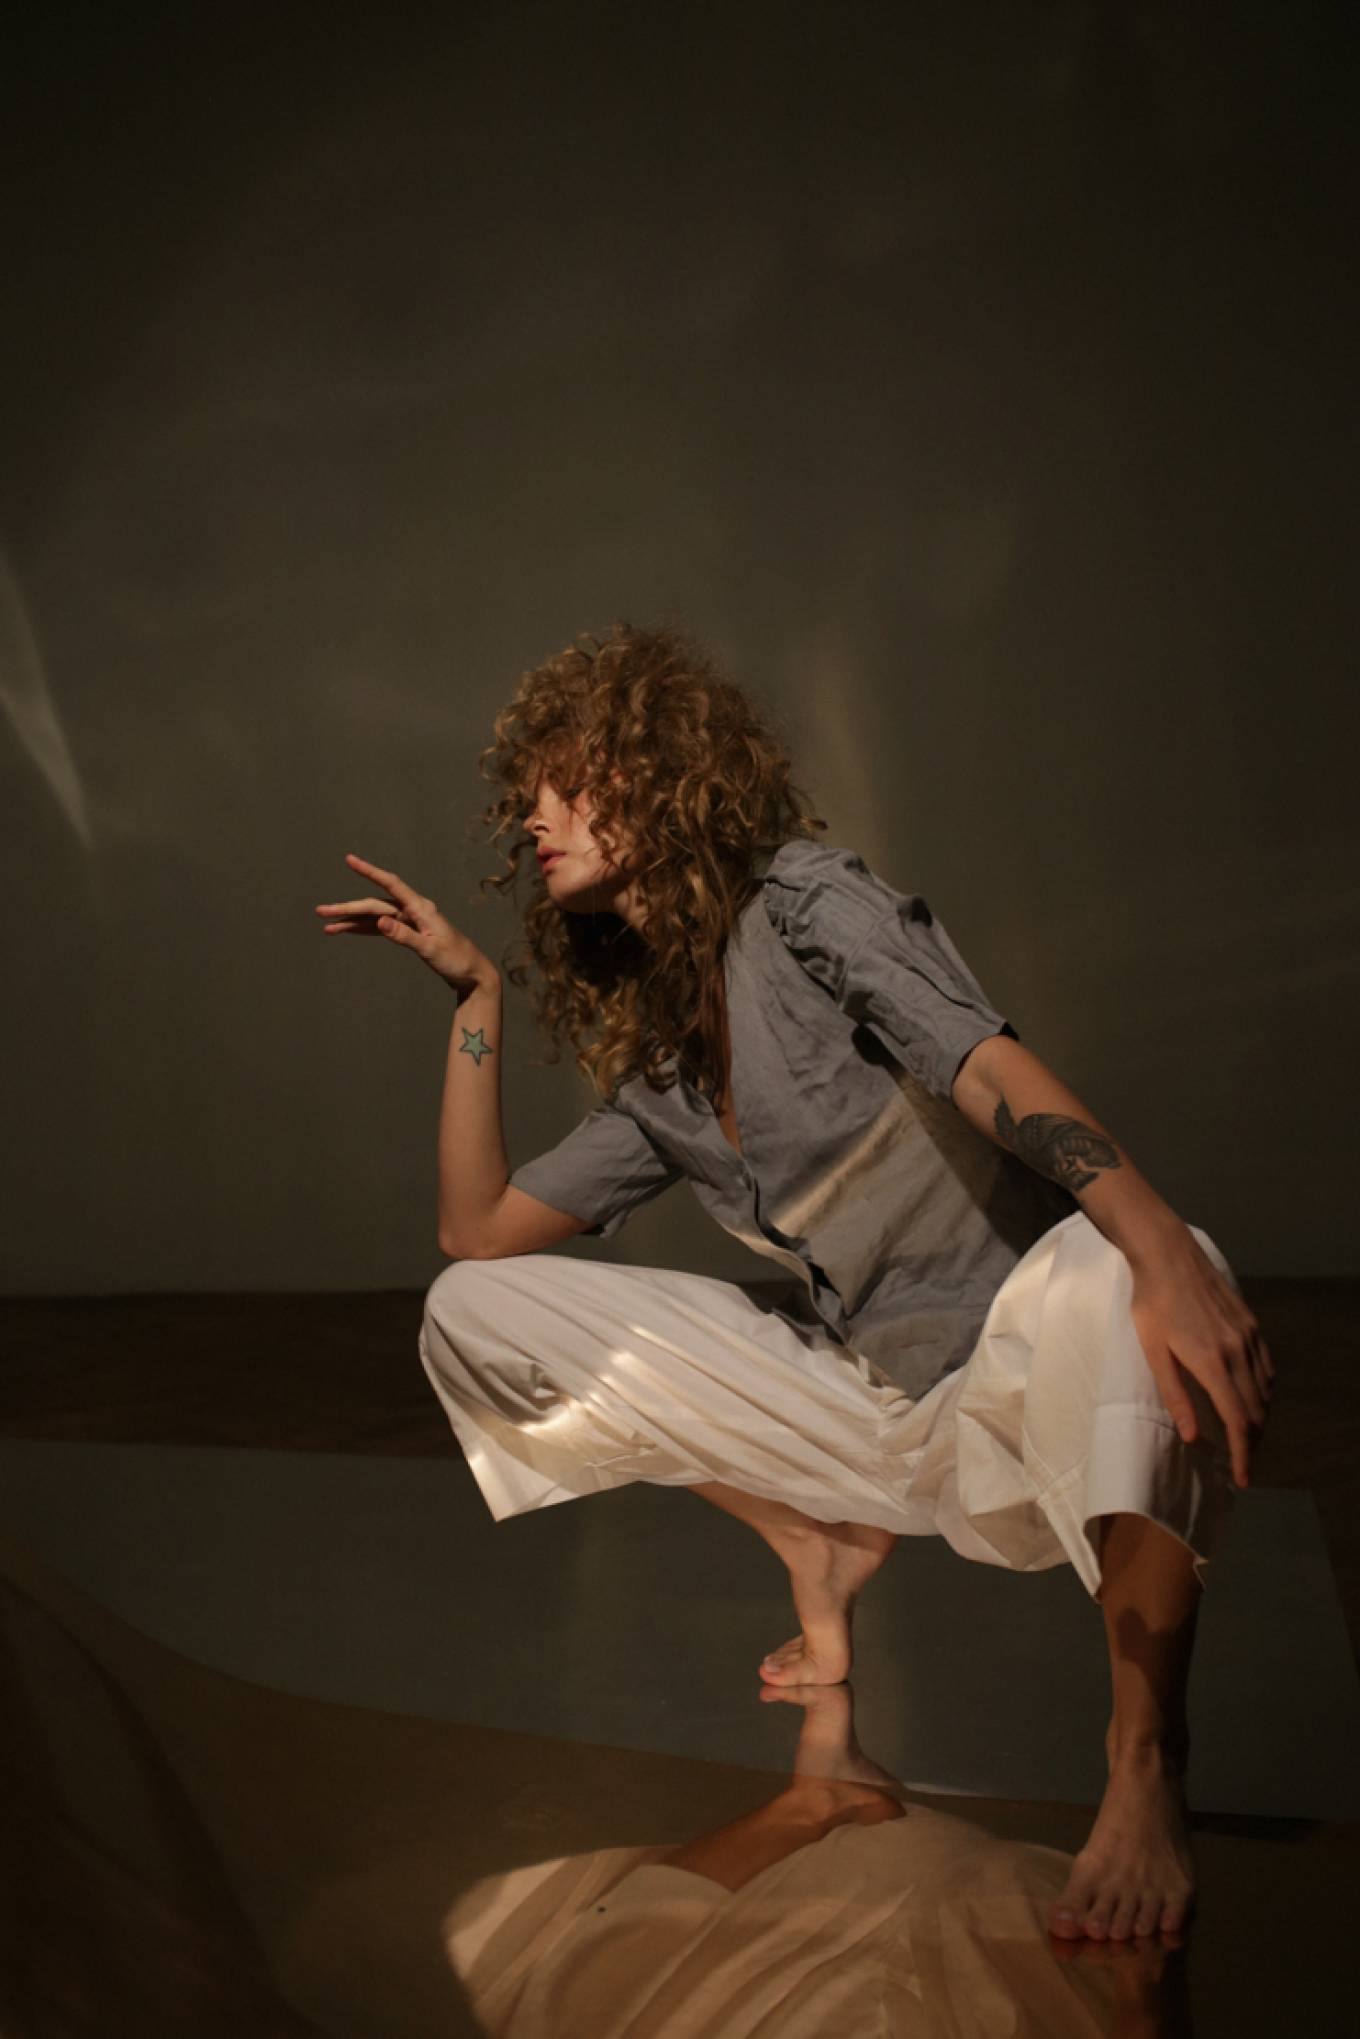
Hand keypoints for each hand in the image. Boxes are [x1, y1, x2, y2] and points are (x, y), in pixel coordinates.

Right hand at [315, 853, 494, 995]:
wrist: (473, 973)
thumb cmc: (457, 960)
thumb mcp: (430, 950)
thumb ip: (405, 936)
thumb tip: (379, 922)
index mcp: (422, 909)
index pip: (391, 884)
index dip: (370, 871)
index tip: (350, 860)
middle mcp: (414, 910)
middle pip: (375, 904)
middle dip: (347, 908)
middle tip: (321, 912)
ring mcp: (411, 921)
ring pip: (375, 917)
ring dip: (352, 921)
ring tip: (327, 926)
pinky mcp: (410, 933)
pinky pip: (381, 928)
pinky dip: (364, 930)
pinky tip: (347, 931)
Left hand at [1128, 1230, 1274, 1488]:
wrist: (1168, 1255)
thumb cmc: (1151, 1304)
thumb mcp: (1152, 1351)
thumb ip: (1174, 1395)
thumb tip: (1193, 1437)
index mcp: (1212, 1362)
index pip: (1238, 1420)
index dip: (1243, 1454)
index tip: (1241, 1478)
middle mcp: (1238, 1351)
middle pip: (1257, 1411)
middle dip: (1252, 1443)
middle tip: (1241, 1463)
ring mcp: (1249, 1336)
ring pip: (1266, 1391)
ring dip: (1260, 1419)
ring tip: (1246, 1437)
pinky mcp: (1252, 1324)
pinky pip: (1267, 1368)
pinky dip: (1264, 1392)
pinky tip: (1253, 1398)